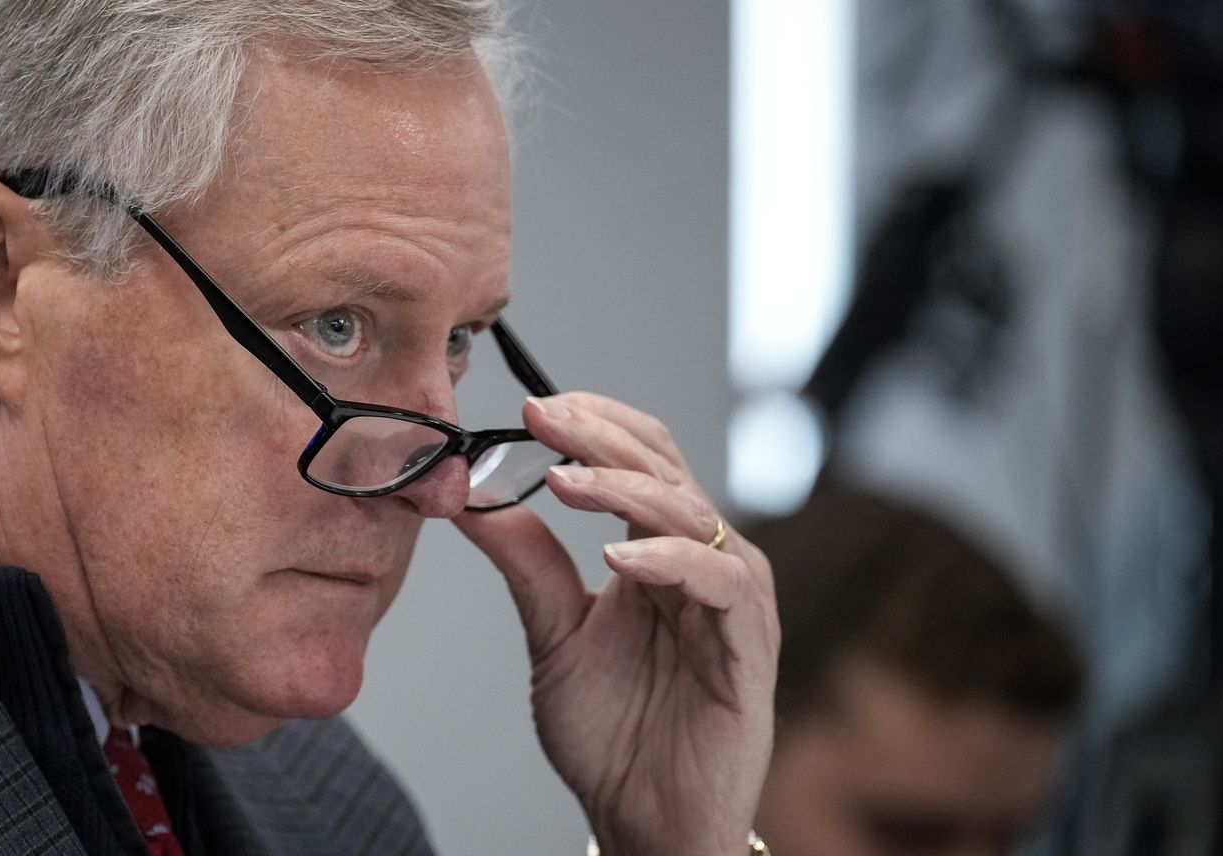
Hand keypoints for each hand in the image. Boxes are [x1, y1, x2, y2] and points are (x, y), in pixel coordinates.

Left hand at [454, 393, 777, 855]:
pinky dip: (668, 560)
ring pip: (691, 512)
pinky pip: (720, 582)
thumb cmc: (614, 732)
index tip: (528, 408)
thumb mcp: (553, 633)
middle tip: (541, 417)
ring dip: (626, 488)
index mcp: (657, 549)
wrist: (646, 820)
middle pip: (664, 467)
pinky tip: (617, 557)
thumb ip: (526, 562)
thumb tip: (472, 495)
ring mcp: (731, 599)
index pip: (638, 457)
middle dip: (600, 436)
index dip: (590, 425)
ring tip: (564, 481)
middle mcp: (701, 562)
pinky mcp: (750, 644)